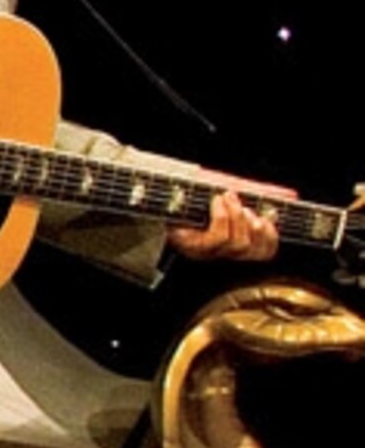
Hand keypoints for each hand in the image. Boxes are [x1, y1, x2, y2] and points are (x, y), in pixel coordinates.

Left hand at [170, 185, 284, 262]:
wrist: (158, 201)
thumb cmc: (192, 200)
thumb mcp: (227, 198)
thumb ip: (254, 197)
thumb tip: (289, 195)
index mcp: (233, 244)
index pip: (265, 253)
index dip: (272, 238)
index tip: (269, 219)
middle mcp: (221, 253)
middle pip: (252, 250)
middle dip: (255, 225)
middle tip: (245, 207)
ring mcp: (206, 252)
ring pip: (237, 243)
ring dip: (237, 216)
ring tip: (228, 198)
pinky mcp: (193, 247)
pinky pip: (218, 237)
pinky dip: (222, 216)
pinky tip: (216, 202)